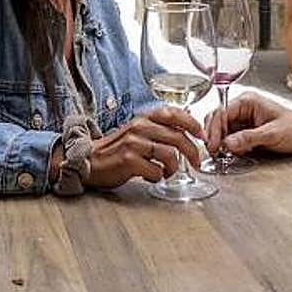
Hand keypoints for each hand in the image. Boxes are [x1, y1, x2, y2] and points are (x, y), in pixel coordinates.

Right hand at [83, 107, 203, 189]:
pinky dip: (158, 177)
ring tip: (167, 172)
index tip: (202, 135)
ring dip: (173, 168)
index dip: (192, 123)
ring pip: (170, 155)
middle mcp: (140, 127)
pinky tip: (151, 177)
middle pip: (178, 137)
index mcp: (143, 118)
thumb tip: (184, 134)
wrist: (89, 160)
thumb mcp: (137, 132)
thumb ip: (157, 131)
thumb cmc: (116, 149)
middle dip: (192, 152)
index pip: (174, 113)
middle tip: (195, 163)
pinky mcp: (129, 161)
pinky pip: (156, 170)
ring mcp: (134, 144)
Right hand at [204, 93, 291, 156]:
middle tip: (213, 151)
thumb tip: (228, 143)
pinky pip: (230, 137)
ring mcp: (244, 119)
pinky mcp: (246, 130)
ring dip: (220, 141)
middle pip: (218, 120)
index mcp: (248, 101)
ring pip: (222, 129)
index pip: (222, 112)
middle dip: (214, 135)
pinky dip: (228, 146)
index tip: (212, 145)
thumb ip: (249, 138)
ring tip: (220, 154)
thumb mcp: (272, 134)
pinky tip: (229, 153)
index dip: (214, 129)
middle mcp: (244, 108)